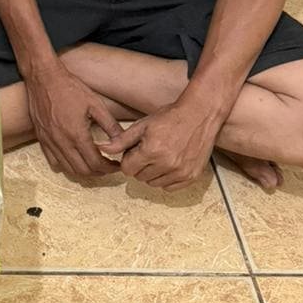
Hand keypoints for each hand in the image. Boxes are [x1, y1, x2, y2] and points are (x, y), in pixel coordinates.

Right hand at [25, 60, 120, 178]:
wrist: (43, 77)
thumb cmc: (69, 87)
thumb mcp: (95, 103)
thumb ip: (110, 125)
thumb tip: (122, 140)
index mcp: (76, 134)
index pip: (96, 163)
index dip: (109, 168)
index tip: (116, 165)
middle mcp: (62, 142)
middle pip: (83, 171)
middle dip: (98, 172)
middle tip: (108, 166)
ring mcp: (49, 142)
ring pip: (68, 169)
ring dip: (83, 171)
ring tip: (94, 163)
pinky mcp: (41, 139)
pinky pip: (54, 161)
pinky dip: (66, 165)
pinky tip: (74, 157)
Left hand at [102, 98, 221, 190]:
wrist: (200, 115)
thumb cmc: (170, 117)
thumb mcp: (142, 125)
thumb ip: (121, 140)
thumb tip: (102, 148)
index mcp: (152, 150)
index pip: (128, 169)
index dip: (129, 159)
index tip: (136, 150)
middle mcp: (167, 164)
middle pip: (140, 177)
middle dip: (140, 165)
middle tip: (149, 150)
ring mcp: (181, 172)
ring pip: (154, 183)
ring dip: (153, 173)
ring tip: (160, 156)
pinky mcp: (192, 176)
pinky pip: (170, 188)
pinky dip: (167, 179)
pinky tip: (170, 163)